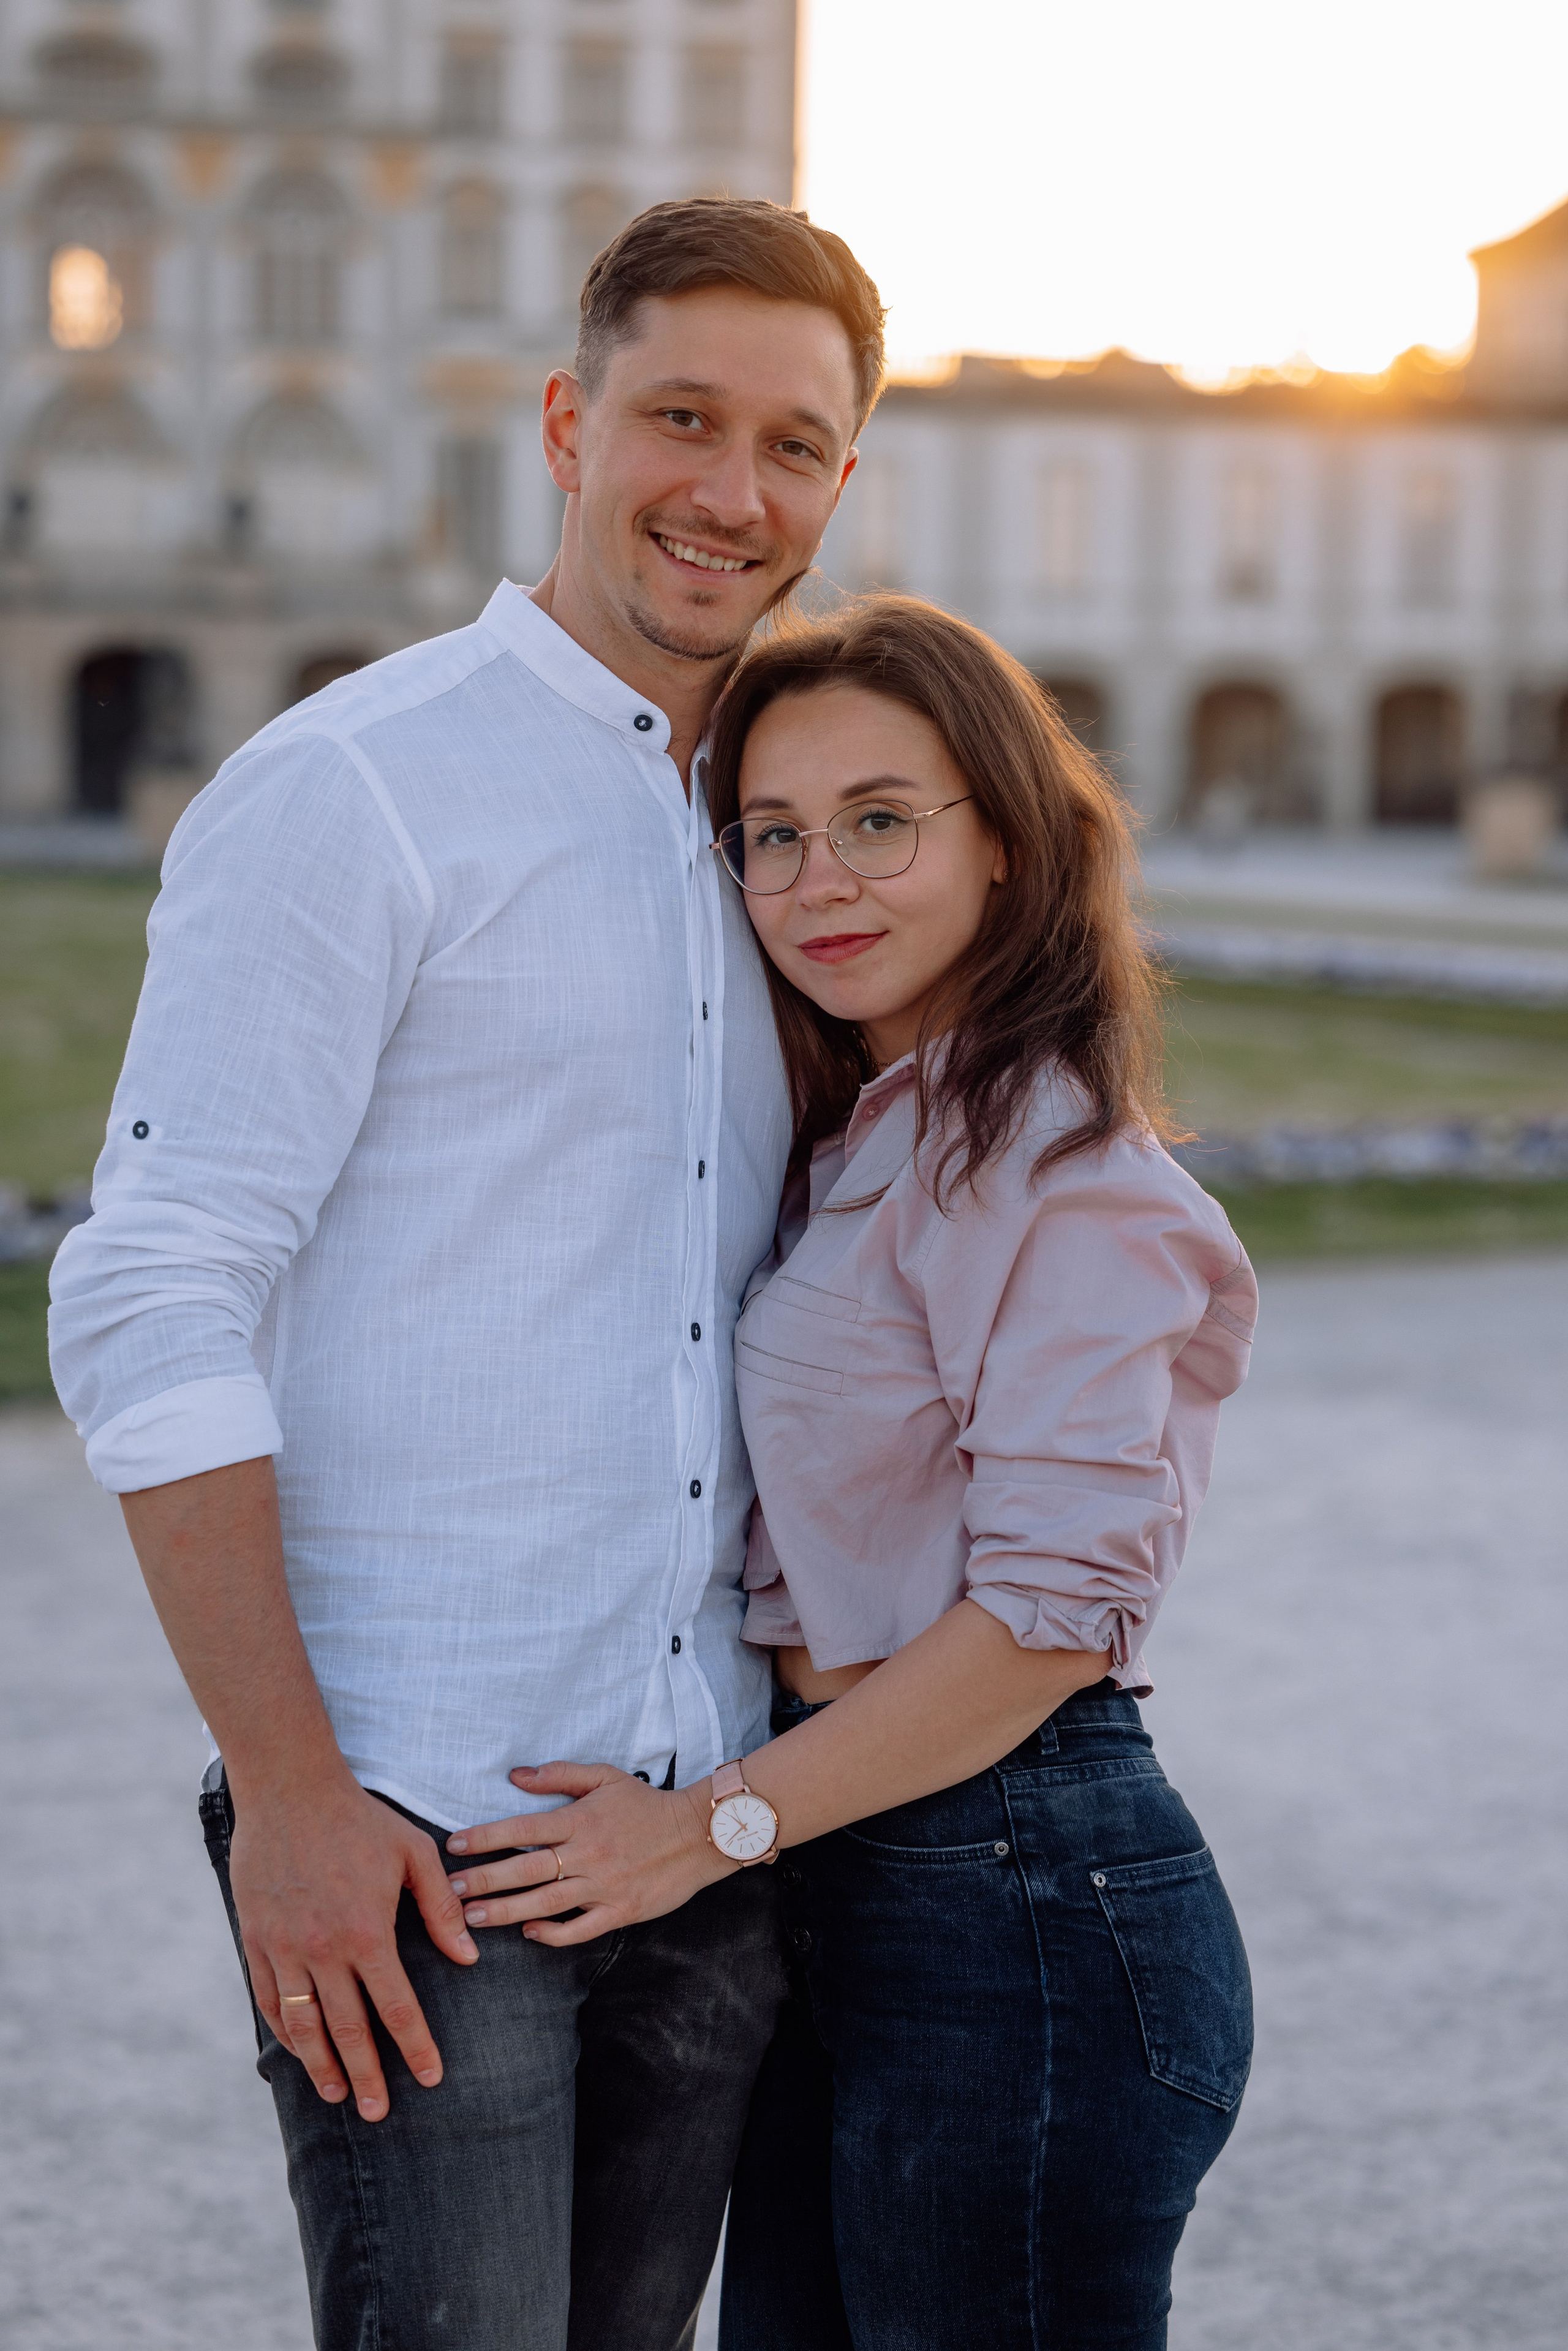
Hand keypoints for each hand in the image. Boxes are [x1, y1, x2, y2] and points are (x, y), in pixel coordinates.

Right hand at [229, 1772, 478, 2120]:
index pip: (397, 2007)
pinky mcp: (256, 1938)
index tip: (429, 2078)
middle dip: (366, 2075)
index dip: (414, 2047)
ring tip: (338, 2094)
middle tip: (379, 2112)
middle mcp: (323, 1950)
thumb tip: (469, 1957)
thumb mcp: (414, 1853)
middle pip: (347, 2030)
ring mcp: (284, 1947)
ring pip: (303, 2024)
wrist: (289, 1789)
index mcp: (367, 1932)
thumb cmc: (360, 1818)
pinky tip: (298, 2049)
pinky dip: (283, 2030)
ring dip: (321, 2064)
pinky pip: (268, 1998)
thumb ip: (441, 1908)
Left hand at [446, 1762, 734, 1947]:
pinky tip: (529, 1934)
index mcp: (581, 1819)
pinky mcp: (621, 1911)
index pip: (523, 1827)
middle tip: (450, 1891)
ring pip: (546, 1902)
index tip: (454, 1845)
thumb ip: (560, 1775)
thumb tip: (516, 1775)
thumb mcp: (606, 1777)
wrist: (697, 1834)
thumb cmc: (647, 1804)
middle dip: (484, 1880)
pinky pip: (580, 1929)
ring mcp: (604, 1886)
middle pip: (527, 1868)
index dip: (486, 1836)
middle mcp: (587, 1853)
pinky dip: (553, 1933)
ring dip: (506, 1911)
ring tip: (472, 1919)